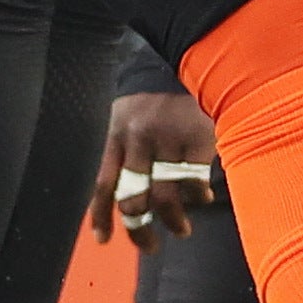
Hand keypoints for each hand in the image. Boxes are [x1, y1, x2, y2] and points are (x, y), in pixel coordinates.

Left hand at [97, 89, 219, 243]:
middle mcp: (137, 140)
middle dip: (139, 229)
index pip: (103, 183)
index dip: (100, 215)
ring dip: (172, 221)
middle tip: (150, 245)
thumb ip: (125, 151)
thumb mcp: (127, 117)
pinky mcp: (196, 139)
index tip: (103, 240)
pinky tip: (202, 199)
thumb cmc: (155, 97)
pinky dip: (198, 197)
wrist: (187, 56)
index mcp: (116, 136)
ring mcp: (167, 140)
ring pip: (164, 197)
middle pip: (131, 198)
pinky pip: (194, 181)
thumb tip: (126, 196)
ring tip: (180, 230)